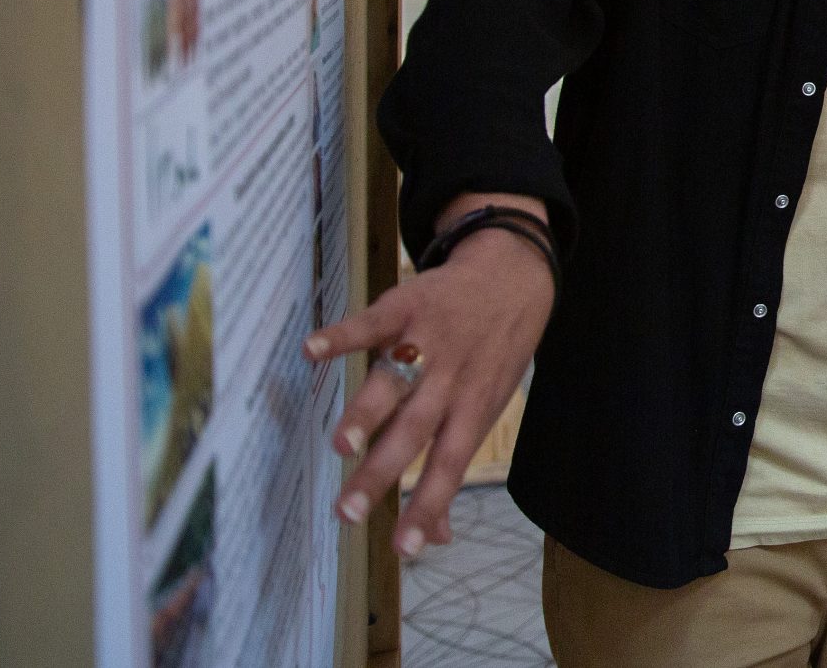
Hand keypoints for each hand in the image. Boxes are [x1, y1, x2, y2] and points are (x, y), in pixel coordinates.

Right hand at [304, 200, 555, 558]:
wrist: (513, 278)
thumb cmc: (492, 356)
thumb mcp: (487, 408)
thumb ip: (451, 470)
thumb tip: (438, 537)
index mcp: (471, 411)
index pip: (450, 466)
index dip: (429, 506)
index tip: (406, 548)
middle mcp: (450, 381)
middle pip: (415, 432)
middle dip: (381, 472)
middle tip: (347, 510)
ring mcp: (427, 343)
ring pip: (395, 382)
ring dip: (367, 412)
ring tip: (340, 445)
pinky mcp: (405, 308)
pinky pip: (371, 324)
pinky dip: (343, 336)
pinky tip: (314, 350)